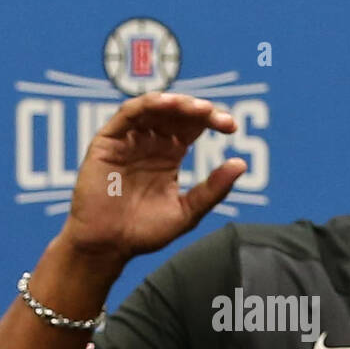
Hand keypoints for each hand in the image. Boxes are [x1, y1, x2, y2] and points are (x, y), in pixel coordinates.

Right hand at [60, 91, 246, 269]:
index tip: (231, 127)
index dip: (212, 120)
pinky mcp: (108, 141)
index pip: (193, 126)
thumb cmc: (144, 232)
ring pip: (153, 107)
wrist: (109, 246)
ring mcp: (128, 140)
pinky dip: (147, 105)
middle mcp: (149, 142)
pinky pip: (127, 114)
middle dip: (197, 109)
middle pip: (176, 113)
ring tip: (195, 108)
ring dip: (175, 102)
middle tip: (214, 115)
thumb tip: (241, 164)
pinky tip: (165, 104)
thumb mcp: (187, 211)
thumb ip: (213, 189)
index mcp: (169, 155)